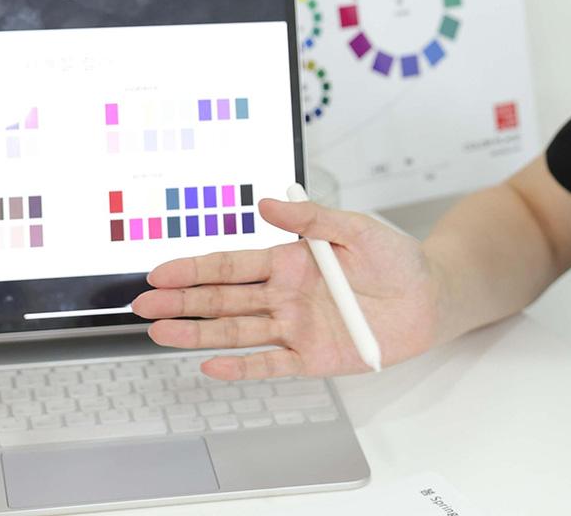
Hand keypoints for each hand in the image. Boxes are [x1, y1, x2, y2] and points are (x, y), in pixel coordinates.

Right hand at [131, 197, 443, 380]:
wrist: (428, 297)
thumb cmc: (395, 258)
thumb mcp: (357, 228)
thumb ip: (313, 219)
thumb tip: (269, 203)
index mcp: (292, 260)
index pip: (234, 264)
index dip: (196, 267)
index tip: (160, 269)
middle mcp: (286, 294)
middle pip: (224, 299)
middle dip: (182, 300)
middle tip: (142, 302)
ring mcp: (295, 327)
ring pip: (237, 331)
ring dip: (198, 332)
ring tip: (159, 332)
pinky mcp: (313, 356)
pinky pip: (270, 364)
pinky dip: (241, 367)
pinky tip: (211, 365)